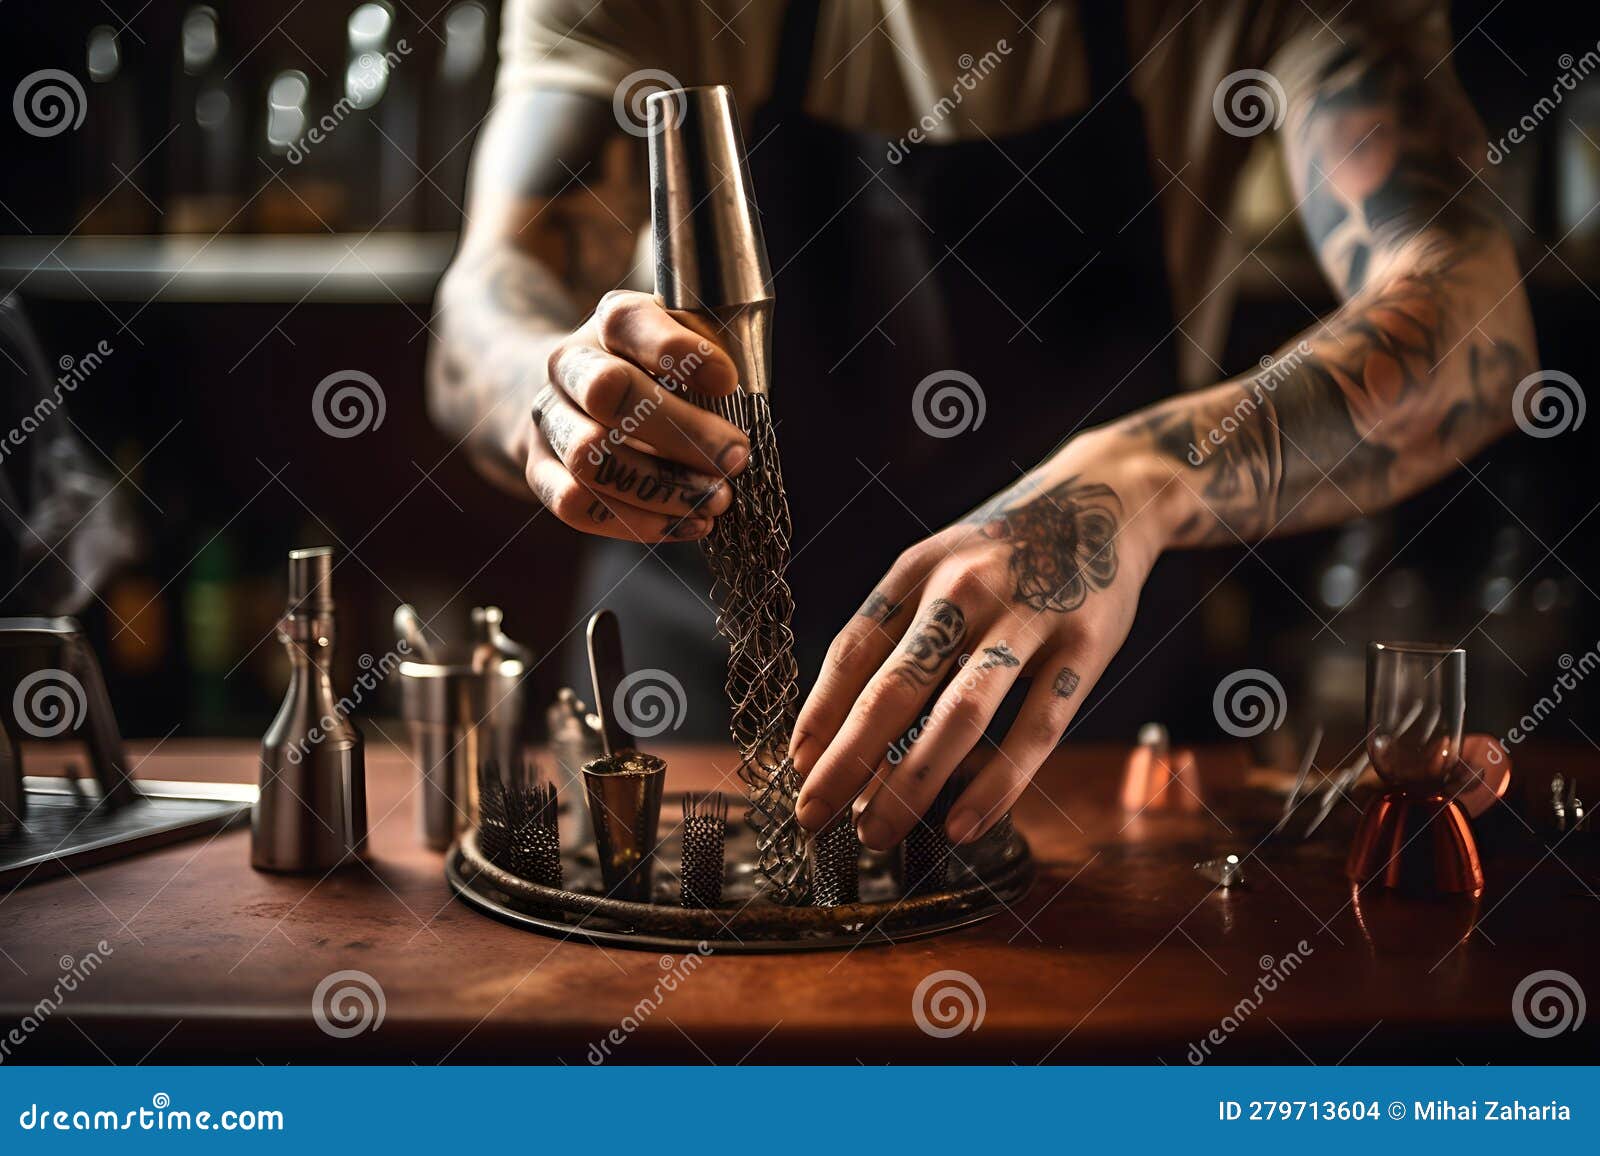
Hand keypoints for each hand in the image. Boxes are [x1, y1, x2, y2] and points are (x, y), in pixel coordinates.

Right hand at [527, 290, 750, 540]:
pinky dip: (637, 522)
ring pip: (589, 457)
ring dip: (662, 488)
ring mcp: (550, 418)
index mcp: (610, 322)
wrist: (576, 393)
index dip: (677, 351)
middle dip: (681, 432)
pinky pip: (576, 503)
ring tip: (716, 500)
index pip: (629, 323)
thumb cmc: (657, 370)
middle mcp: (570, 365)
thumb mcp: (687, 340)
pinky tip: (687, 523)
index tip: (727, 382)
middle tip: (736, 457)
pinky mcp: (541, 468)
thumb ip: (710, 354)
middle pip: (607, 392)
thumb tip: (731, 391)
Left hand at [791, 431, 1177, 849]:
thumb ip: (900, 629)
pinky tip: (960, 826)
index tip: (794, 769)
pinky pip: (1036, 728)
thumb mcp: (941, 562)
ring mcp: (1029, 617)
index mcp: (919, 570)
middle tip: (811, 818)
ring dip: (910, 783)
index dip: (818, 715)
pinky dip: (996, 784)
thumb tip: (845, 726)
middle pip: (894, 688)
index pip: (852, 651)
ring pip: (960, 714)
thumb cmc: (1007, 548)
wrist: (1108, 494)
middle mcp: (966, 589)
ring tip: (876, 834)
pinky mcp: (1085, 646)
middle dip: (845, 761)